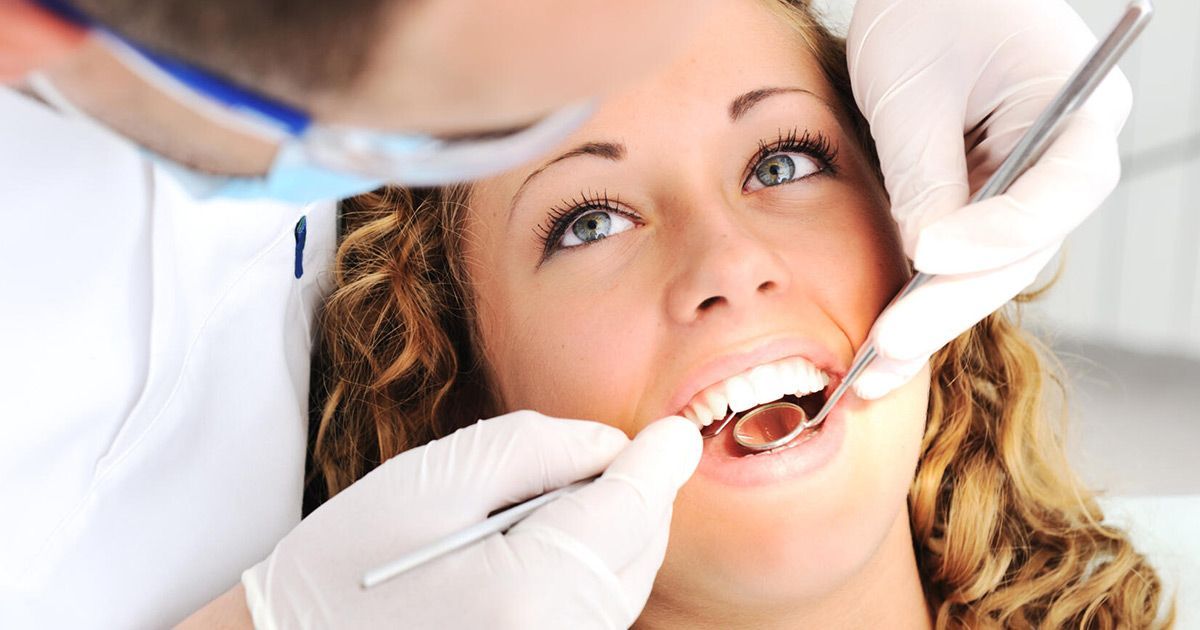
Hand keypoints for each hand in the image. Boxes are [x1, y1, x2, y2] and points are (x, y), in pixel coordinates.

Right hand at [241, 411, 700, 628]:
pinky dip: (588, 577)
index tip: (675, 435)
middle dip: (631, 499)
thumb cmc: (343, 567)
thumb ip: (538, 448)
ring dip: (611, 539)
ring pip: (621, 590)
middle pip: (636, 554)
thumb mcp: (433, 478)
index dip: (656, 464)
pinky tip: (542, 553)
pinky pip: (592, 619)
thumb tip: (617, 448)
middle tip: (592, 461)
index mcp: (529, 589)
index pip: (629, 512)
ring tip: (543, 511)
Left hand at [846, 0, 1132, 398]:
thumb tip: (927, 261)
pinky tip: (881, 348)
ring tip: (871, 374)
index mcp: (1078, 102)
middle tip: (889, 345)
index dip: (999, 232)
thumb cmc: (925, 9)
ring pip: (990, 268)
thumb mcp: (912, 86)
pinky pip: (962, 260)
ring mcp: (1028, 184)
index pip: (1060, 187)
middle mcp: (1066, 154)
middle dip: (950, 300)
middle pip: (1021, 246)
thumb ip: (925, 173)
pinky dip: (921, 300)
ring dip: (931, 320)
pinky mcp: (987, 204)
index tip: (931, 254)